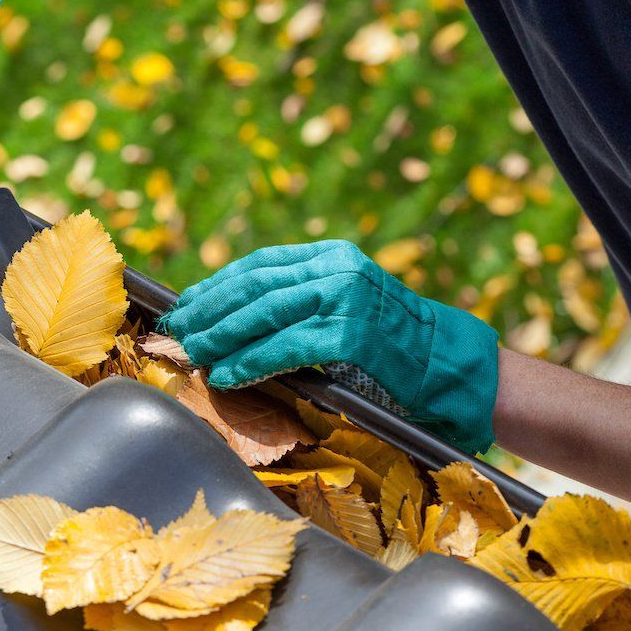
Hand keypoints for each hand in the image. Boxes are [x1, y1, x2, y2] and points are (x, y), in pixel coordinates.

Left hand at [161, 240, 499, 453]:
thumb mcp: (348, 304)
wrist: (451, 365)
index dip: (217, 284)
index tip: (187, 304)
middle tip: (178, 331)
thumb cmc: (394, 344)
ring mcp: (345, 299)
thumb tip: (236, 318)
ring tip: (194, 353)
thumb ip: (303, 301)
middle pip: (254, 285)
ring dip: (221, 336)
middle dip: (210, 310)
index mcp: (333, 255)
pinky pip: (285, 348)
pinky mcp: (351, 335)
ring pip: (264, 313)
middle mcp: (337, 268)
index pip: (260, 264)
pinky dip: (251, 362)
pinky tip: (228, 374)